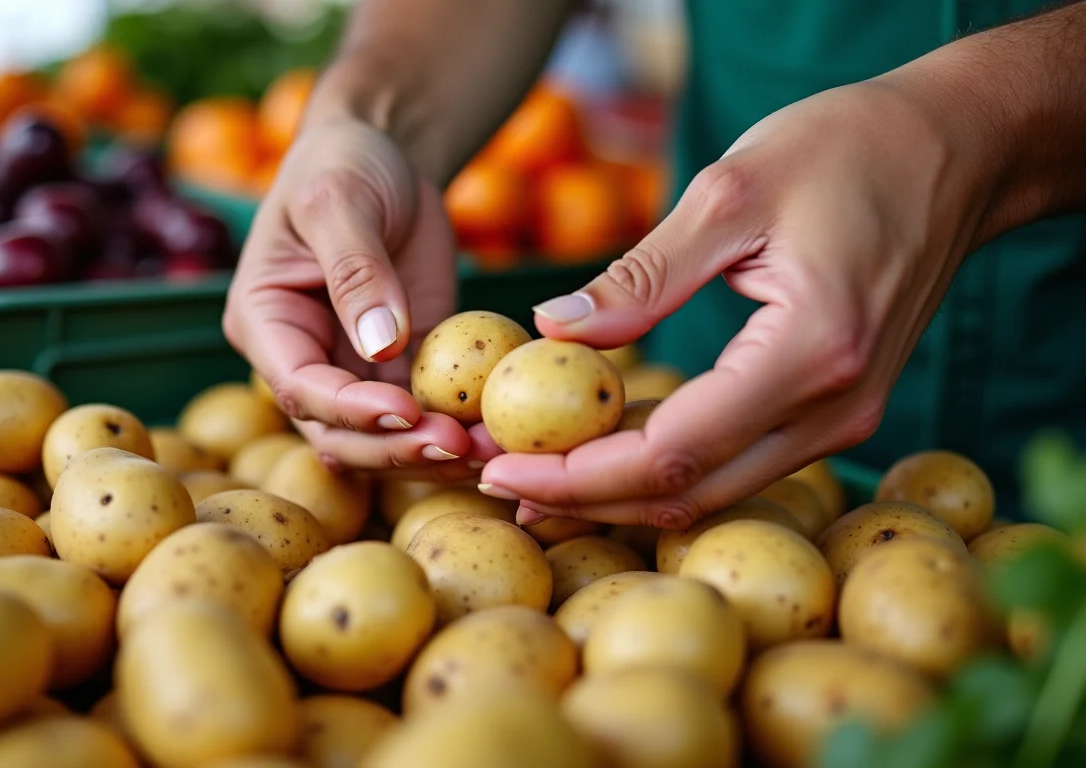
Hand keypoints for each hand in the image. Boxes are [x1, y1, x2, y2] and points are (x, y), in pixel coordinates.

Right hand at [223, 118, 478, 477]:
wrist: (385, 153)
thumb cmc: (345, 164)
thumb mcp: (341, 201)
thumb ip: (356, 270)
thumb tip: (382, 344)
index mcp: (266, 324)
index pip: (299, 386)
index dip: (350, 410)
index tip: (406, 411)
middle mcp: (303, 360)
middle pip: (338, 434)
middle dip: (394, 448)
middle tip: (457, 446)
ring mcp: (354, 372)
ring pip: (383, 440)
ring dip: (432, 453)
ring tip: (491, 450)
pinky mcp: (404, 370)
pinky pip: (426, 414)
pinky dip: (460, 428)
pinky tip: (499, 432)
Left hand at [478, 80, 989, 527]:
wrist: (956, 152)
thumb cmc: (850, 149)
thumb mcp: (732, 190)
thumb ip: (642, 275)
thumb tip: (552, 328)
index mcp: (811, 351)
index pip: (674, 451)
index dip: (578, 475)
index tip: (499, 467)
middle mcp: (835, 407)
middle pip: (690, 493)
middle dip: (583, 498)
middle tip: (494, 479)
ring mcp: (844, 418)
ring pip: (714, 492)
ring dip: (619, 493)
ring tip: (532, 480)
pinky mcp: (837, 411)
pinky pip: (738, 464)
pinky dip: (665, 469)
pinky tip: (605, 457)